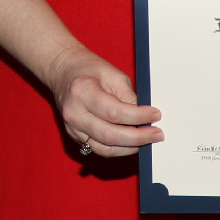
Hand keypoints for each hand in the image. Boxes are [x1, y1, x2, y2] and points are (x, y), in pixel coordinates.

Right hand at [45, 47, 161, 158]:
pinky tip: (132, 143)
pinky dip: (118, 149)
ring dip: (129, 148)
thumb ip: (128, 96)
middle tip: (157, 134)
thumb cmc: (88, 69)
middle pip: (109, 135)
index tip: (155, 115)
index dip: (138, 116)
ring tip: (147, 140)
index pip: (114, 112)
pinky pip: (99, 149)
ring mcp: (72, 128)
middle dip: (137, 137)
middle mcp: (74, 113)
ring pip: (104, 148)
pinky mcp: (75, 137)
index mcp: (82, 92)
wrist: (63, 71)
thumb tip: (146, 117)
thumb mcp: (112, 74)